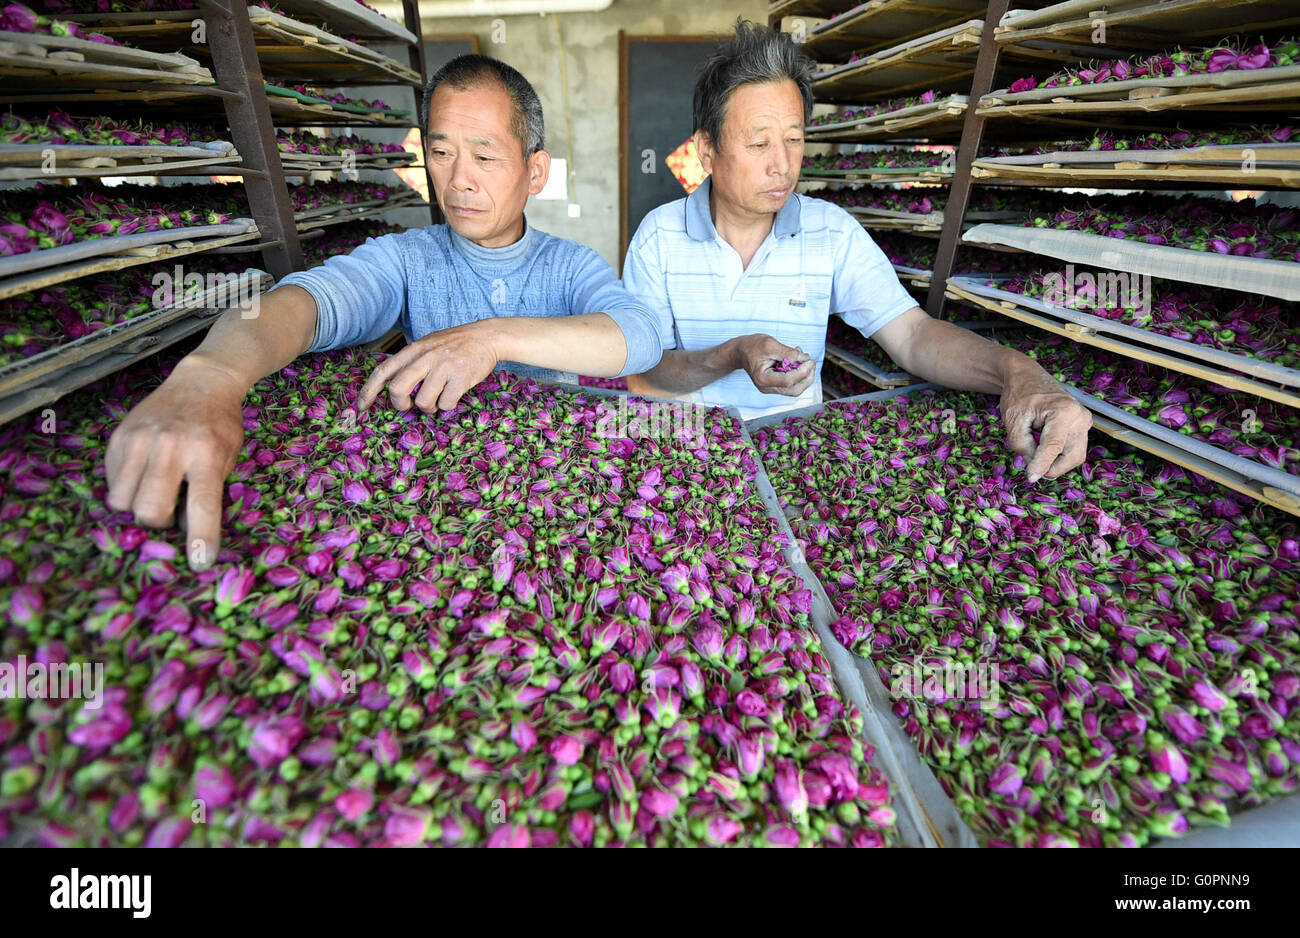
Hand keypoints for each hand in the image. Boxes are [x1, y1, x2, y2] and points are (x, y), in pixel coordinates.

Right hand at [104, 355, 247, 568]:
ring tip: (153, 491)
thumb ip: (210, 491)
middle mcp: (171, 447)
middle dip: (157, 522)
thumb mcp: (229, 457)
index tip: (199, 563)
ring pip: (122, 501)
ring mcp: (140, 440)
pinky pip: (111, 482)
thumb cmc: (220, 427)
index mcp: (207, 454)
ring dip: (136, 507)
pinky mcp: (119, 437)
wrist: (200, 382)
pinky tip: (142, 473)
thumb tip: (185, 531)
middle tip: (169, 510)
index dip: (201, 538)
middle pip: (149, 510)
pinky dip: (125, 488)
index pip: (203, 505)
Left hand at [358, 321, 498, 412]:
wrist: (487, 337)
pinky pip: (445, 404)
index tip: (362, 406)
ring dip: (429, 408)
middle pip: (398, 389)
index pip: (384, 370)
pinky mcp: (460, 378)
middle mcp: (425, 357)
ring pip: (423, 402)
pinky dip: (447, 406)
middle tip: (408, 406)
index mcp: (414, 349)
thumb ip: (412, 361)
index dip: (369, 390)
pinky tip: (453, 395)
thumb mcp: (429, 344)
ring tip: (438, 400)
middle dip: (400, 404)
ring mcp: (443, 367)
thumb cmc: (456, 344)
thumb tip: (394, 386)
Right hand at [734, 334, 814, 397]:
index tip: (809, 360)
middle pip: (794, 390)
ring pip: (795, 389)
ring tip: (805, 359)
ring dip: (805, 376)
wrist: (741, 352)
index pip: (788, 381)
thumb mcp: (770, 344)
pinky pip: (792, 384)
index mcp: (763, 379)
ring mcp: (771, 388)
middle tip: (811, 362)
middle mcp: (767, 387)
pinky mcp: (776, 386)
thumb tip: (803, 359)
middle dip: (807, 377)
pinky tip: (798, 361)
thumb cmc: (753, 346)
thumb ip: (787, 352)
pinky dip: (799, 374)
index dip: (802, 371)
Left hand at [999, 366, 1092, 482]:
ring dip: (1057, 462)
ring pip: (1076, 455)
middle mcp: (1080, 416)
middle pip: (1073, 456)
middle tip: (1033, 472)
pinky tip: (1044, 450)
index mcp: (1064, 412)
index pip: (1054, 447)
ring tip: (1036, 457)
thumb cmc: (1018, 396)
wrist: (1026, 376)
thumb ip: (1023, 447)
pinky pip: (1074, 448)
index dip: (1042, 466)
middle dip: (1053, 468)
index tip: (1030, 479)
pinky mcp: (1082, 425)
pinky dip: (1060, 454)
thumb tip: (1036, 469)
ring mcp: (1084, 420)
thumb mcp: (1013, 422)